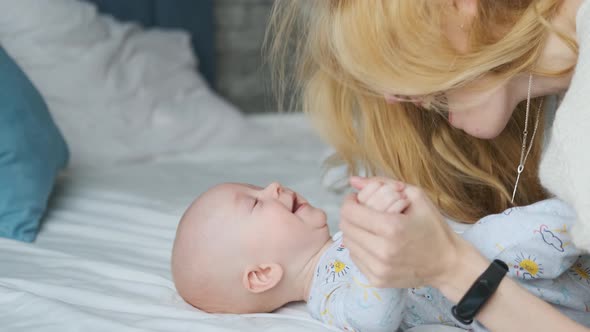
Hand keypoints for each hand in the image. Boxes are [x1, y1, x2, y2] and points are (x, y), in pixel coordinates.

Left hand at [340, 176, 461, 287]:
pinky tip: (373, 241)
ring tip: (368, 226)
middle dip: (350, 215)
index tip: (357, 199)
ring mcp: (379, 268)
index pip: (350, 212)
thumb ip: (383, 184)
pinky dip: (359, 247)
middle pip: (346, 228)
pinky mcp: (377, 280)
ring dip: (354, 231)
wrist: (447, 264)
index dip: (350, 201)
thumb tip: (353, 180)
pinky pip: (355, 258)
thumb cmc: (433, 227)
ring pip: (348, 243)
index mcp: (392, 227)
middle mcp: (382, 251)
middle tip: (361, 211)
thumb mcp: (415, 197)